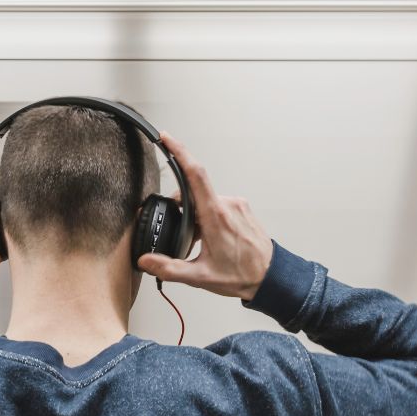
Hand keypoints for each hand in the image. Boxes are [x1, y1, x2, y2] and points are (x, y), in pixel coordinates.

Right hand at [135, 133, 274, 300]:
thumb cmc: (241, 275)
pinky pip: (218, 204)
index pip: (195, 174)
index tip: (166, 138)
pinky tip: (211, 237)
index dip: (179, 152)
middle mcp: (228, 205)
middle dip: (180, 207)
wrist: (271, 277)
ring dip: (195, 215)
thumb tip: (145, 260)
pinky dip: (208, 216)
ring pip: (205, 200)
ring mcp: (237, 205)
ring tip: (200, 241)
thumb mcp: (200, 277)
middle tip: (181, 233)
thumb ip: (169, 268)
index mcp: (215, 216)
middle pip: (194, 192)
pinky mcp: (242, 208)